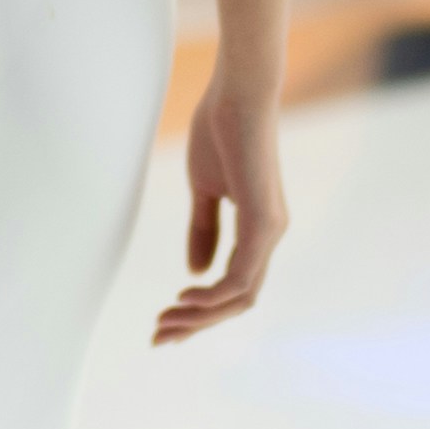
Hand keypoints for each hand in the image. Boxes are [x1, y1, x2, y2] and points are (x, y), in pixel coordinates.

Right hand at [162, 68, 285, 342]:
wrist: (237, 94)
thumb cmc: (221, 130)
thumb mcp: (204, 189)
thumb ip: (203, 229)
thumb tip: (196, 272)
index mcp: (258, 228)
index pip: (235, 286)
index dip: (201, 311)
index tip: (165, 320)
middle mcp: (270, 235)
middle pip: (239, 302)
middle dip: (198, 324)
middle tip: (159, 335)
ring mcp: (270, 231)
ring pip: (240, 297)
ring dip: (201, 316)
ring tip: (165, 320)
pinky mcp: (263, 222)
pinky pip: (241, 277)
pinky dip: (212, 297)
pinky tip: (185, 298)